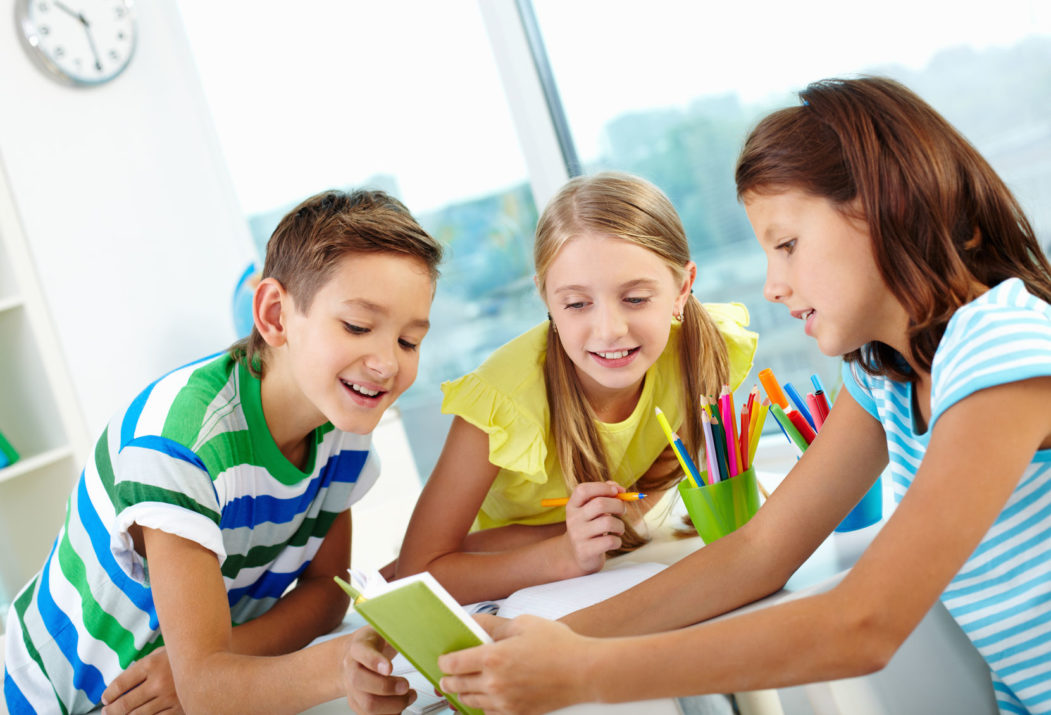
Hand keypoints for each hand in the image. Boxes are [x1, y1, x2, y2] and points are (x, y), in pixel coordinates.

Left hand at [100, 646, 183, 714]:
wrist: (214, 660)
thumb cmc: (185, 655)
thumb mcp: (164, 652)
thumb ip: (145, 665)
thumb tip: (122, 684)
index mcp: (152, 664)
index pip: (121, 683)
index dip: (110, 693)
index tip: (105, 697)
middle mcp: (159, 681)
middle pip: (126, 702)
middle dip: (112, 709)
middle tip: (106, 711)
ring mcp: (170, 696)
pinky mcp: (180, 708)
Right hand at [342, 627, 417, 713]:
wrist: (352, 657)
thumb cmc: (372, 643)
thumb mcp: (383, 629)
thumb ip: (396, 632)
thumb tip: (417, 632)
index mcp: (358, 646)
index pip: (362, 652)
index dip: (374, 661)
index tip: (389, 667)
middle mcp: (351, 668)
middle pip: (360, 681)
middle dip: (387, 687)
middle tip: (406, 685)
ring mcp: (352, 688)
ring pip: (367, 704)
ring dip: (393, 705)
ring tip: (409, 696)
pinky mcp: (357, 703)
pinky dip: (390, 714)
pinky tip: (400, 705)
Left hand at [438, 615, 594, 714]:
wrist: (586, 672)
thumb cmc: (560, 645)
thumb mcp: (525, 624)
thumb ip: (496, 626)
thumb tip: (477, 626)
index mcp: (493, 657)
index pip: (453, 663)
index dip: (444, 661)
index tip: (444, 660)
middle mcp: (495, 683)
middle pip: (458, 686)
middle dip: (448, 680)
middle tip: (446, 677)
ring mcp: (505, 702)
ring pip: (471, 703)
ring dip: (462, 695)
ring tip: (460, 689)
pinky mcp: (517, 714)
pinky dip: (483, 707)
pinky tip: (484, 700)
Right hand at [563, 481, 626, 573]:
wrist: (576, 555)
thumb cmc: (590, 527)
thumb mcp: (592, 510)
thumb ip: (604, 495)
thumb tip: (620, 489)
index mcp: (573, 506)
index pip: (583, 490)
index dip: (602, 487)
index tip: (616, 491)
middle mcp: (573, 519)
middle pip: (600, 504)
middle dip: (618, 505)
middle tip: (622, 511)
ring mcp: (578, 535)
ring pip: (608, 522)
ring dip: (620, 525)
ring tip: (619, 529)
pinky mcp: (585, 550)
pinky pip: (610, 541)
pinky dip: (618, 541)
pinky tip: (615, 541)